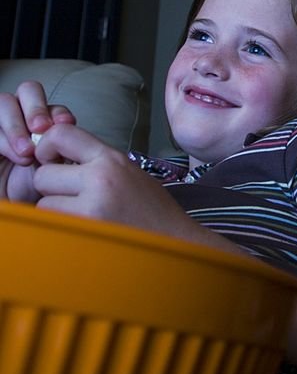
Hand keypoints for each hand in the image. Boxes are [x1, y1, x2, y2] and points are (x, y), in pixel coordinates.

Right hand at [0, 82, 75, 200]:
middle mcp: (20, 113)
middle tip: (41, 129)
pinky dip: (5, 141)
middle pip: (27, 90)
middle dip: (35, 108)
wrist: (19, 204)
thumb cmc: (39, 185)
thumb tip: (68, 125)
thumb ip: (63, 143)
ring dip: (17, 127)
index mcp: (41, 115)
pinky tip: (18, 157)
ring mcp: (1, 125)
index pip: (54, 100)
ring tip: (27, 153)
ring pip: (4, 103)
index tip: (66, 124)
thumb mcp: (57, 163)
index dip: (55, 109)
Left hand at [30, 123, 202, 240]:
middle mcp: (101, 176)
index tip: (52, 161)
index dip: (47, 148)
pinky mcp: (87, 231)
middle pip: (43, 174)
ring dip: (56, 211)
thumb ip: (94, 161)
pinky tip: (83, 229)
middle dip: (50, 187)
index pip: (60, 134)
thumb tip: (56, 157)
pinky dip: (62, 228)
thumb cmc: (151, 209)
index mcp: (111, 158)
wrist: (175, 239)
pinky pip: (54, 225)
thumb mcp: (128, 171)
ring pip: (44, 203)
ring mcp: (93, 205)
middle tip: (70, 196)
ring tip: (81, 215)